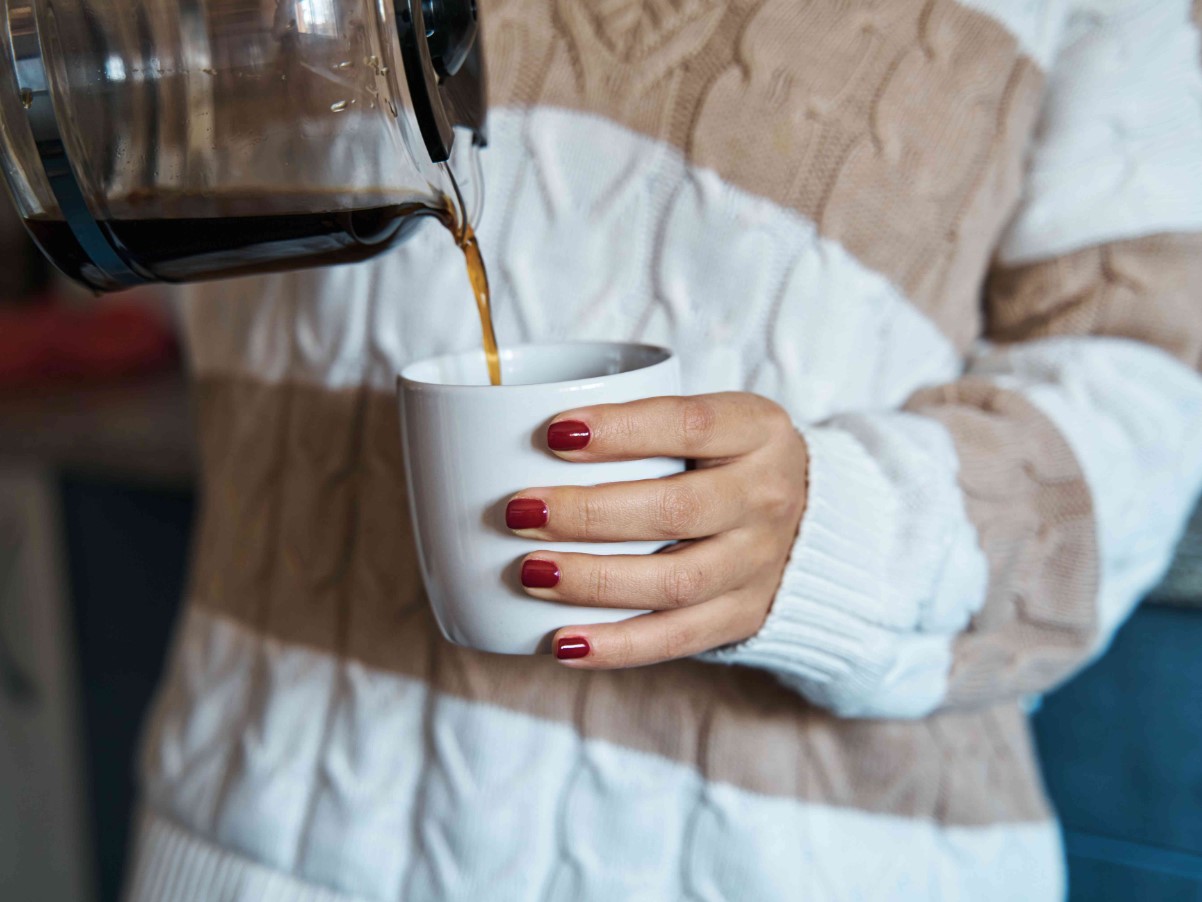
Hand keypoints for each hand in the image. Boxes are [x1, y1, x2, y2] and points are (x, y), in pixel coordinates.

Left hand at [505, 393, 808, 668]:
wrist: (812, 523)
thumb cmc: (726, 461)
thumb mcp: (713, 422)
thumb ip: (644, 422)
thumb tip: (518, 435)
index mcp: (758, 430)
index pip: (690, 424)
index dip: (621, 429)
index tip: (553, 433)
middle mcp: (766, 497)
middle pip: (676, 510)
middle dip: (588, 513)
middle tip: (518, 511)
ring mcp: (758, 563)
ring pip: (675, 581)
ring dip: (594, 581)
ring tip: (530, 573)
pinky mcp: (742, 616)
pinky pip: (677, 639)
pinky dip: (616, 646)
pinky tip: (562, 642)